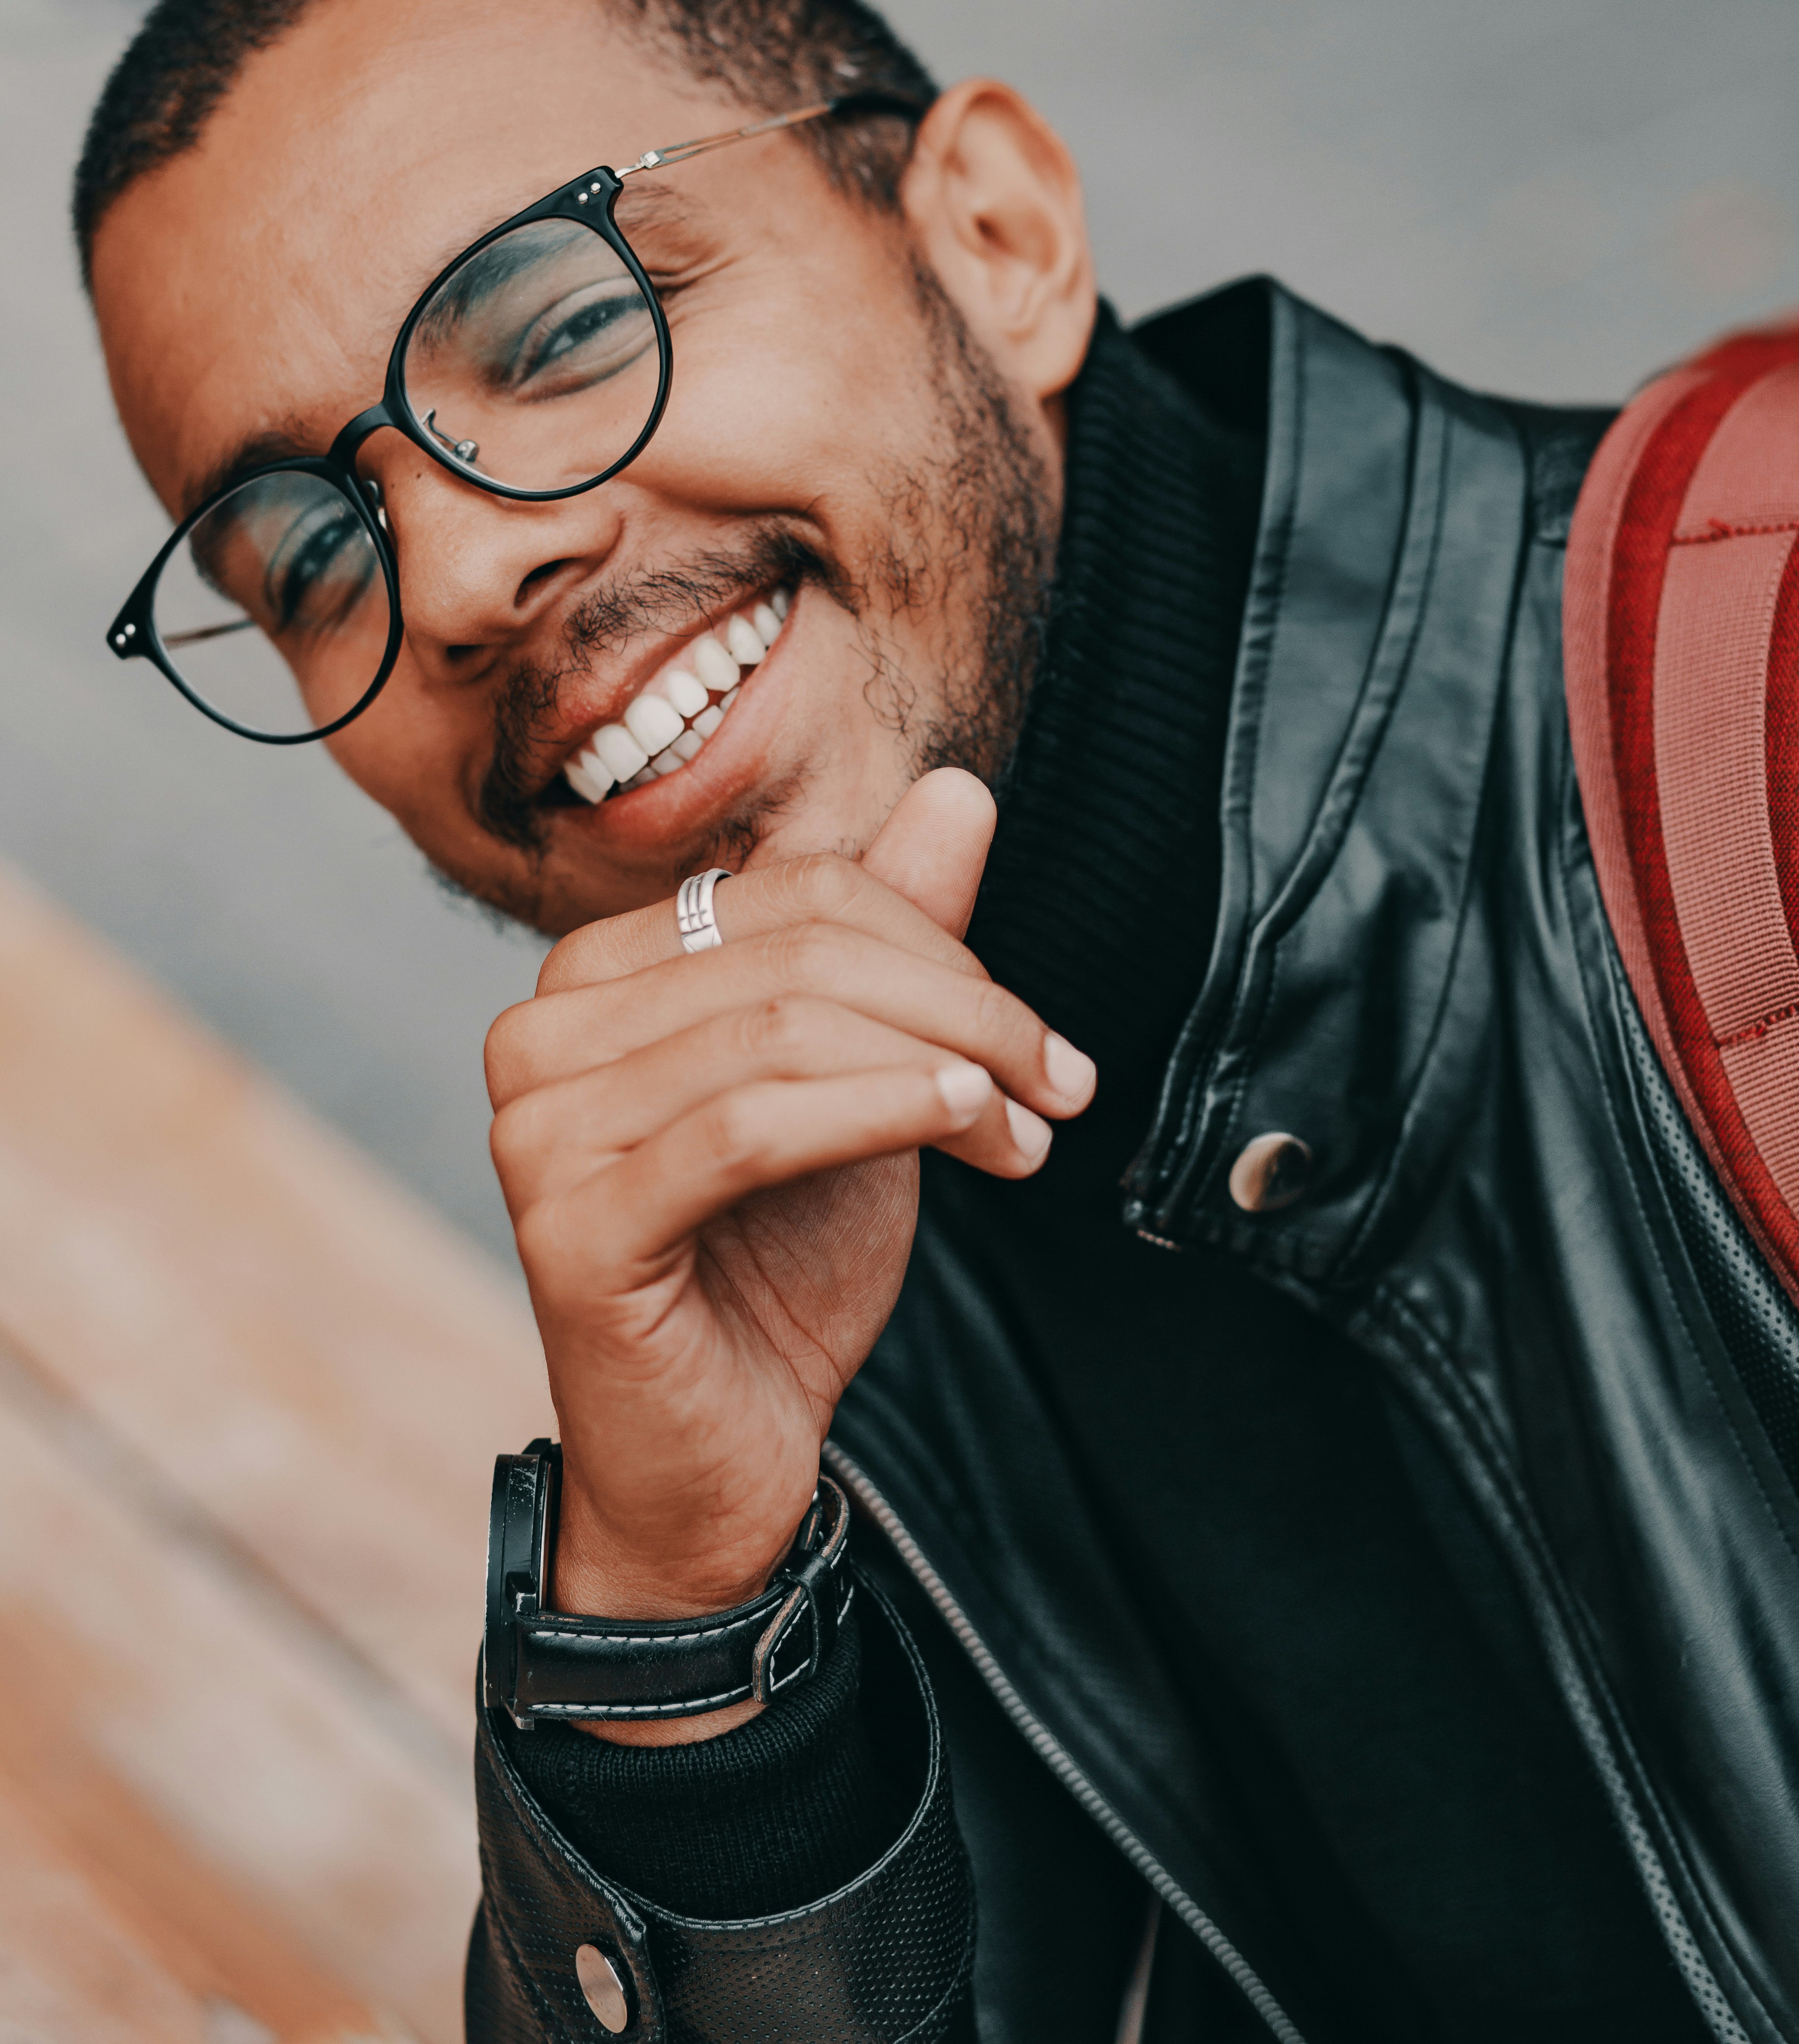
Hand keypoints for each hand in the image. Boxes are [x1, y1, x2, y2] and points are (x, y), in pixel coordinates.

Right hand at [483, 768, 1095, 1738]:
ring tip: (1027, 1131)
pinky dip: (880, 1113)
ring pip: (778, 1033)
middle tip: (1062, 1086)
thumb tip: (962, 788)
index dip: (940, 946)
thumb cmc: (781, 1265)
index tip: (1040, 1042)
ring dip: (942, 1070)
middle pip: (794, 955)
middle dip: (961, 1010)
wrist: (723, 1460)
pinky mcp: (566, 1225)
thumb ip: (895, 938)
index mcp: (599, 975)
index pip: (796, 894)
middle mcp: (540, 1031)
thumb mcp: (864, 1079)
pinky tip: (968, 1129)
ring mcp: (537, 1129)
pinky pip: (749, 1126)